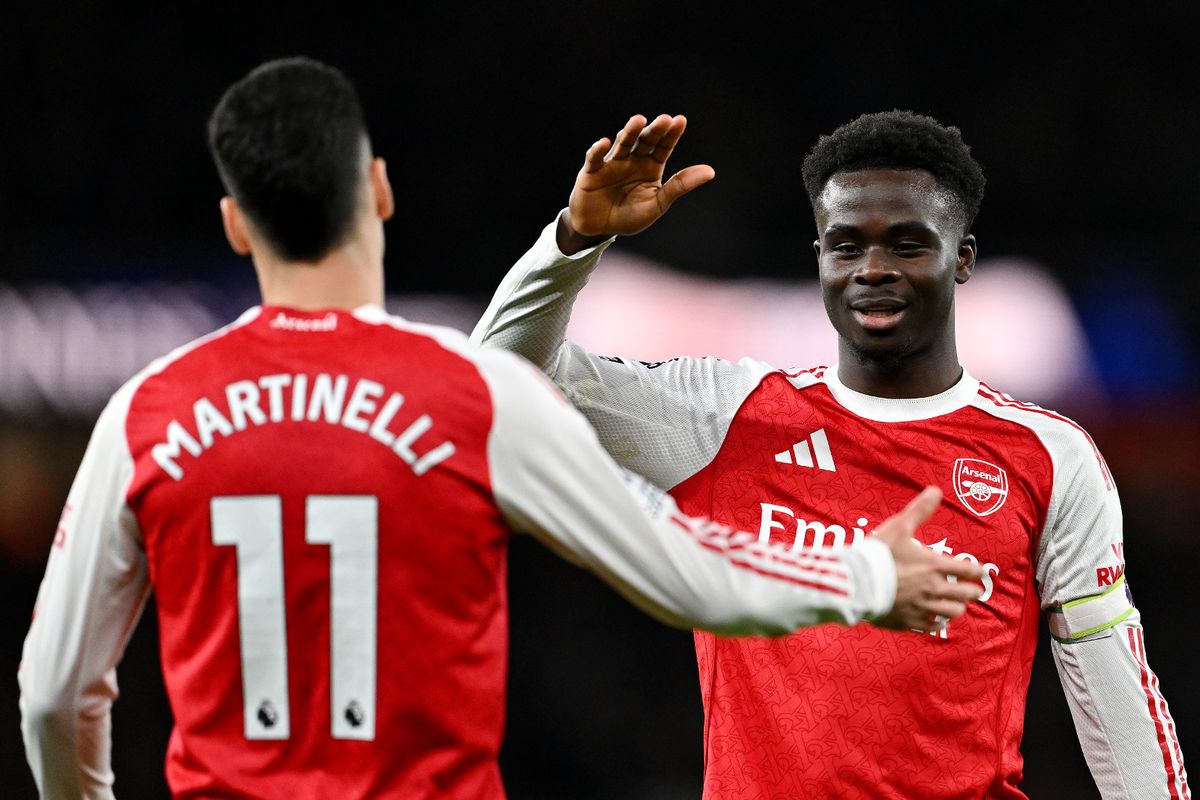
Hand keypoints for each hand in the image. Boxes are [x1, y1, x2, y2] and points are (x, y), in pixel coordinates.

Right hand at [557, 114, 715, 253]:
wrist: (599, 229)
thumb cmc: (629, 216)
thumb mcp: (657, 204)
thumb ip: (680, 186)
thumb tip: (711, 171)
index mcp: (650, 167)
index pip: (663, 147)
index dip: (671, 134)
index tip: (680, 120)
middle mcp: (632, 160)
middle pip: (644, 141)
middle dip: (654, 130)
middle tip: (664, 119)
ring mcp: (612, 163)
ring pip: (622, 144)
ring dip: (630, 132)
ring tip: (638, 120)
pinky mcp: (591, 171)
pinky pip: (595, 158)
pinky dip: (598, 150)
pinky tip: (605, 143)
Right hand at [870, 487, 984, 632]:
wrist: (857, 583)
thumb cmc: (878, 554)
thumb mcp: (899, 526)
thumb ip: (920, 510)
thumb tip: (936, 490)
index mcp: (935, 566)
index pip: (969, 571)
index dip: (978, 571)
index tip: (981, 571)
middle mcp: (934, 589)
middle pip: (967, 594)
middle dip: (973, 590)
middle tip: (973, 588)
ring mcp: (923, 607)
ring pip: (954, 612)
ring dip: (958, 607)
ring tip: (956, 604)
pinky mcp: (910, 621)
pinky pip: (933, 627)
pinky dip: (939, 623)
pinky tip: (937, 619)